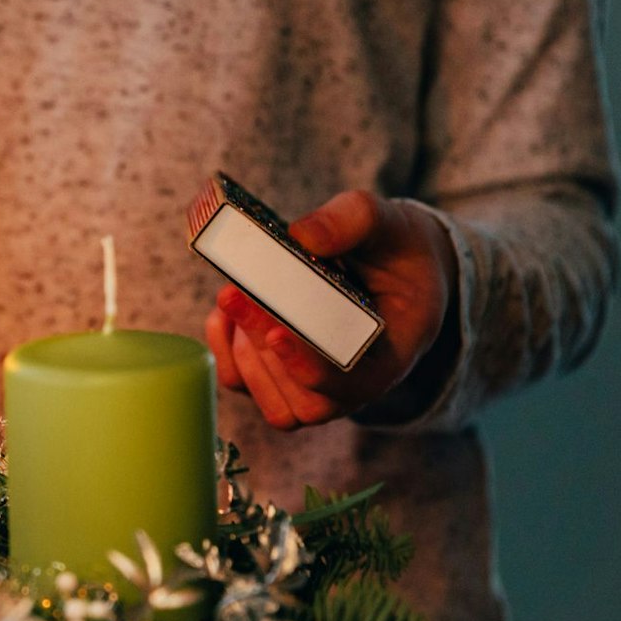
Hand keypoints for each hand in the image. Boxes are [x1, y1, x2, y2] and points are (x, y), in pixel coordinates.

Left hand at [204, 190, 455, 429]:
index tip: (275, 333)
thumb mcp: (391, 223)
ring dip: (242, 352)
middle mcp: (354, 385)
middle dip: (262, 348)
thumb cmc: (397, 248)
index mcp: (391, 356)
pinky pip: (243, 383)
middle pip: (303, 399)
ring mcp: (316, 386)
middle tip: (234, 293)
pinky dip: (224, 351)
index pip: (351, 386)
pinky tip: (223, 313)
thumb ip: (355, 221)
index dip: (308, 367)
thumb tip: (303, 235)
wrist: (390, 262)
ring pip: (271, 400)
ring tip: (232, 296)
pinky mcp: (280, 375)